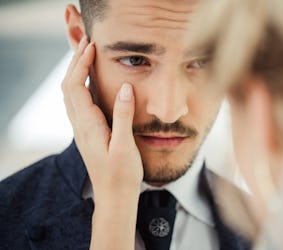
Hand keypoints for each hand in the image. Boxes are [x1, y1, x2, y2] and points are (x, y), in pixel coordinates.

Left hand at [61, 37, 141, 249]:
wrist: (113, 197)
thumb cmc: (121, 175)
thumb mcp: (125, 146)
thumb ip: (123, 116)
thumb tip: (124, 87)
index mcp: (88, 125)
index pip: (76, 86)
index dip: (81, 64)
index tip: (92, 46)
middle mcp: (80, 125)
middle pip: (68, 86)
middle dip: (75, 62)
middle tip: (87, 43)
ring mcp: (82, 130)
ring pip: (70, 94)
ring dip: (76, 73)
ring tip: (87, 57)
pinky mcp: (87, 133)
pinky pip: (78, 103)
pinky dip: (81, 86)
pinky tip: (92, 84)